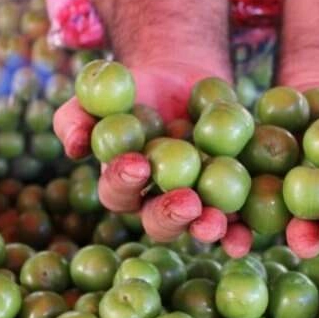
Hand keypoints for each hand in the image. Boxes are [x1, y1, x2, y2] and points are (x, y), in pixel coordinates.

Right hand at [53, 61, 247, 253]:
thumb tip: (74, 145)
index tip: (138, 164)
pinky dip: (239, 233)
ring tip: (215, 223)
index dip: (125, 181)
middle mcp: (157, 204)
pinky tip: (244, 238)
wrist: (184, 79)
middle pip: (159, 221)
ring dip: (206, 229)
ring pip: (197, 226)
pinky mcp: (228, 200)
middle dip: (171, 215)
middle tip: (187, 201)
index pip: (118, 192)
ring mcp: (195, 206)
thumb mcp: (104, 93)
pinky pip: (235, 222)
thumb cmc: (135, 89)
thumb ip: (79, 116)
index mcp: (124, 185)